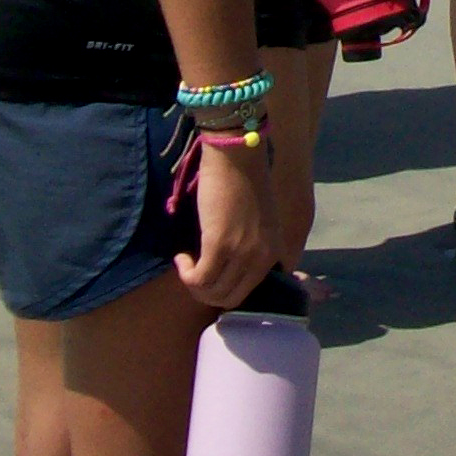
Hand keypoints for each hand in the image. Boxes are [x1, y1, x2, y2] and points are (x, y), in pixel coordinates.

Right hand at [176, 138, 279, 309]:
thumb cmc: (244, 184)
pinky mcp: (220, 244)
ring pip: (212, 292)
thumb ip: (252, 247)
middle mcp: (263, 256)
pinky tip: (181, 257)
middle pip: (229, 298)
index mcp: (275, 251)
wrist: (236, 156)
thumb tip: (228, 273)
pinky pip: (199, 278)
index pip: (248, 293)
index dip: (224, 291)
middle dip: (205, 293)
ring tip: (186, 263)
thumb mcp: (259, 222)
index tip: (210, 278)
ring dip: (193, 283)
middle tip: (193, 274)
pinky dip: (185, 273)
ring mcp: (243, 252)